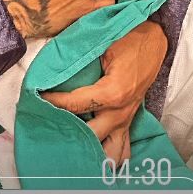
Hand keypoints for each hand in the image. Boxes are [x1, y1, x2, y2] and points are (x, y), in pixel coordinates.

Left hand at [42, 20, 167, 164]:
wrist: (154, 39)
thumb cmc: (129, 38)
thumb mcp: (103, 44)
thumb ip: (80, 59)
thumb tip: (54, 68)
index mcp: (112, 93)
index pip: (74, 105)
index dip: (53, 101)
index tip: (38, 97)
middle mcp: (119, 112)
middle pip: (88, 137)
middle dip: (67, 133)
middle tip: (48, 124)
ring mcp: (126, 120)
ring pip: (110, 154)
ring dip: (92, 153)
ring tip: (71, 147)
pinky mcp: (129, 121)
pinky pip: (123, 150)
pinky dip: (109, 155)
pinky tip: (93, 152)